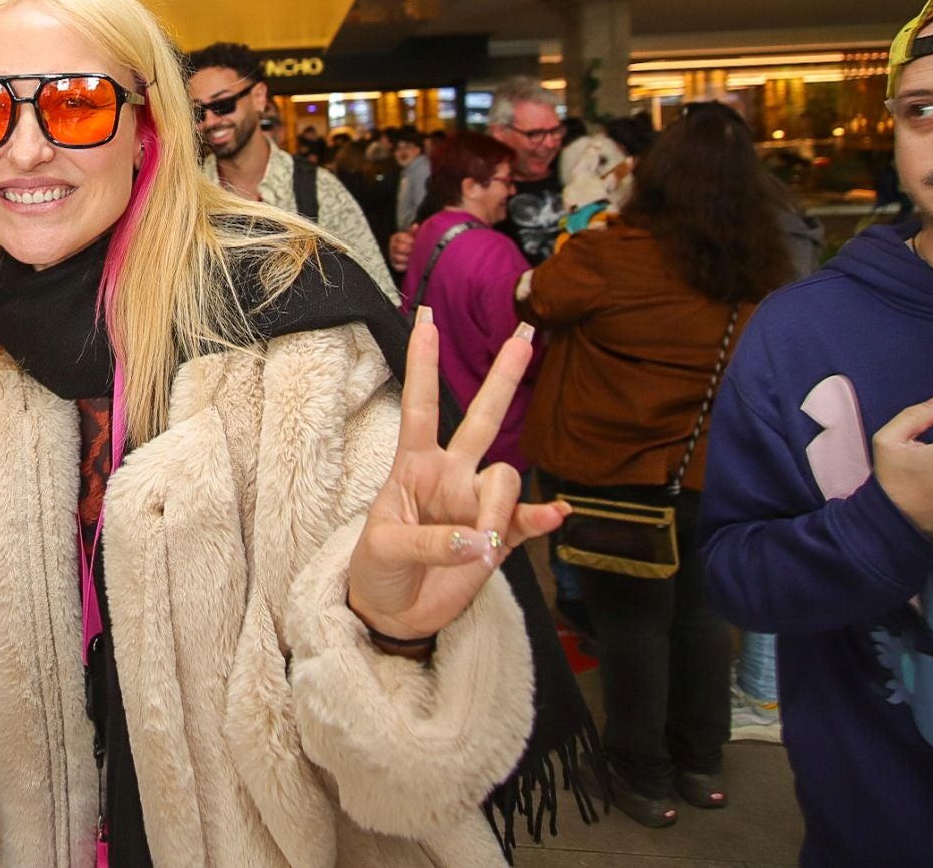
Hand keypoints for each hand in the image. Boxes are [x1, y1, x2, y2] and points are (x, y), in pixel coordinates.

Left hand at [347, 310, 567, 640]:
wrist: (393, 612)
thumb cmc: (377, 569)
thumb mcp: (383, 548)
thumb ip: (429, 540)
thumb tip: (480, 538)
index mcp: (413, 466)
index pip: (420, 406)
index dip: (423, 365)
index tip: (427, 319)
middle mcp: (450, 476)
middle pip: (480, 419)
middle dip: (503, 379)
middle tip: (525, 337)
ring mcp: (475, 504)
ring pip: (504, 479)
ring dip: (493, 509)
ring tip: (475, 545)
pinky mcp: (498, 538)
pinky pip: (526, 520)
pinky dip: (541, 519)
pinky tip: (556, 515)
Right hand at [388, 225, 416, 272]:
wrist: (408, 255)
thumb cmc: (410, 244)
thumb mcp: (412, 236)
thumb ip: (413, 232)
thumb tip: (415, 226)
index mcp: (395, 238)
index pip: (399, 237)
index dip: (407, 239)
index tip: (413, 241)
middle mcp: (392, 247)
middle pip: (399, 247)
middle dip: (408, 249)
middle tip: (415, 250)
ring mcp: (392, 256)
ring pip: (398, 257)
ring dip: (407, 258)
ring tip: (414, 257)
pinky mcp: (394, 265)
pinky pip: (398, 266)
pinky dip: (405, 266)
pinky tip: (410, 264)